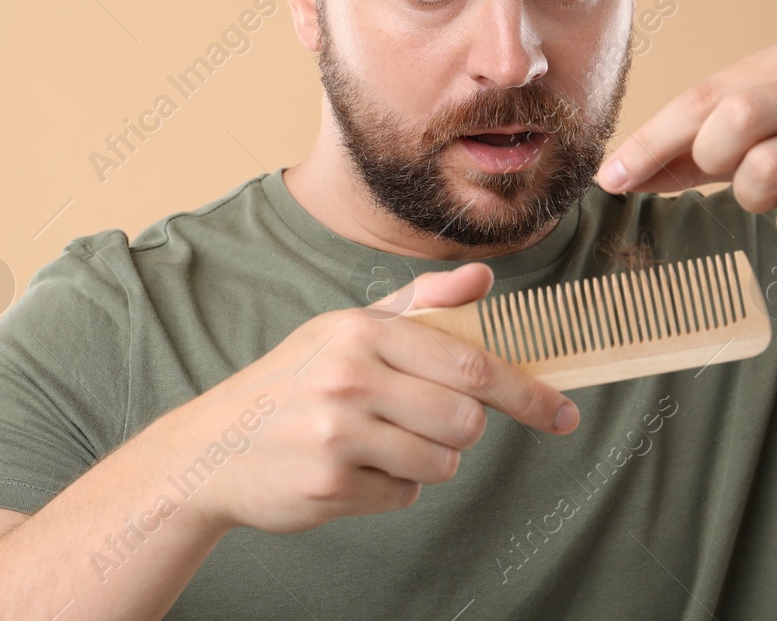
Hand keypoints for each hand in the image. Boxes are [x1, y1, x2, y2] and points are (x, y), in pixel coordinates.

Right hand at [154, 263, 580, 536]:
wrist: (213, 448)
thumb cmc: (293, 383)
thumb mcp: (346, 330)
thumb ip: (420, 305)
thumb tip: (485, 279)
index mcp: (360, 331)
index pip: (471, 363)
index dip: (527, 392)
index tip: (563, 413)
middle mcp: (349, 377)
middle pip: (465, 419)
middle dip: (460, 428)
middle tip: (424, 422)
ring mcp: (337, 434)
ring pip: (441, 464)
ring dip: (424, 462)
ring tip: (377, 444)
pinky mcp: (330, 485)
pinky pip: (404, 497)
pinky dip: (390, 489)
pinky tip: (352, 469)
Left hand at [595, 34, 776, 254]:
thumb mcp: (768, 134)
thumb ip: (697, 150)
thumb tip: (622, 175)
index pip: (702, 96)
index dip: (650, 141)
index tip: (611, 179)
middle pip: (733, 118)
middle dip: (709, 161)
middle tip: (726, 176)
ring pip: (766, 170)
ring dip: (755, 198)